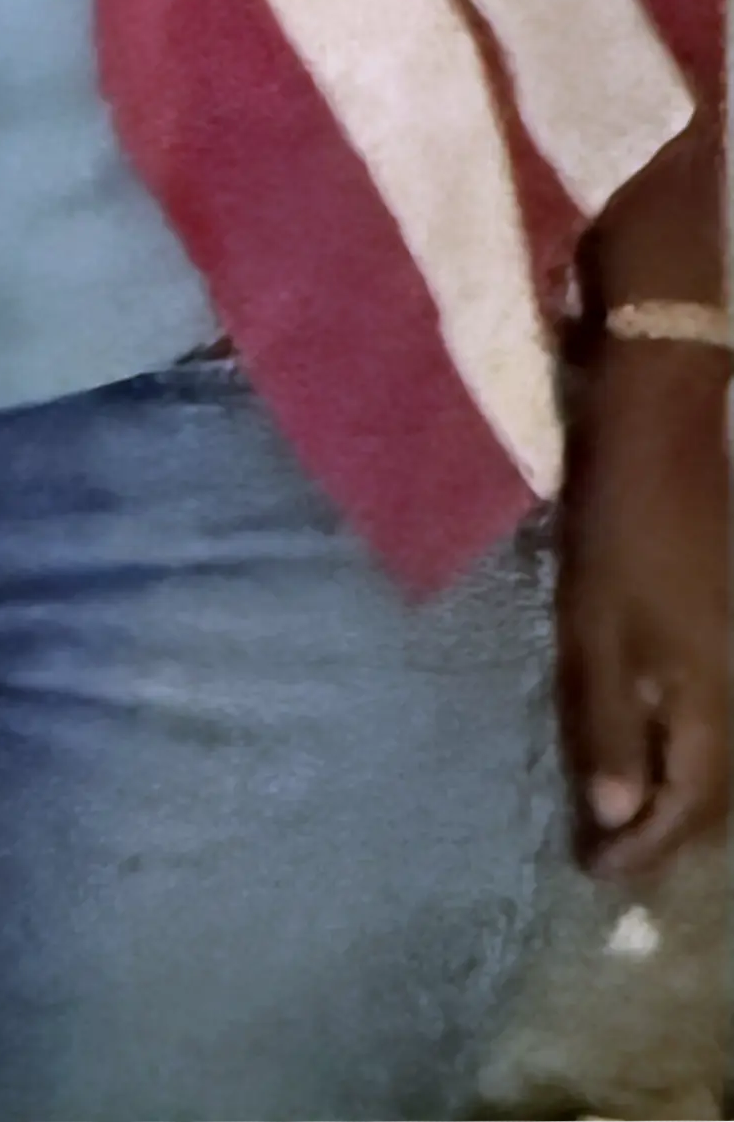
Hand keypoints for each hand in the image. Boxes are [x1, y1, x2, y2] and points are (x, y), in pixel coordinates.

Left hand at [557, 336, 729, 874]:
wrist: (663, 442)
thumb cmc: (621, 536)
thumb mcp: (596, 630)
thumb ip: (610, 724)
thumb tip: (618, 816)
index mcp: (711, 705)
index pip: (686, 809)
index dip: (642, 849)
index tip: (594, 872)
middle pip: (716, 796)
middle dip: (669, 835)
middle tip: (614, 855)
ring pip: (724, 760)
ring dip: (684, 797)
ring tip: (633, 817)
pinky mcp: (729, 633)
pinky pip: (720, 720)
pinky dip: (691, 751)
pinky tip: (659, 746)